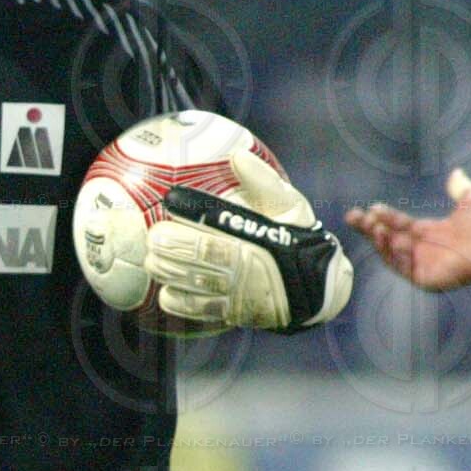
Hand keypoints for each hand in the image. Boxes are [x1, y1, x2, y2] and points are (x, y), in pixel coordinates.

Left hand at [143, 147, 352, 331]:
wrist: (320, 288)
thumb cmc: (299, 239)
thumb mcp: (291, 206)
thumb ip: (264, 182)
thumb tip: (238, 156)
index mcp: (258, 242)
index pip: (217, 231)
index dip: (189, 218)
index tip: (169, 203)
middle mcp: (246, 270)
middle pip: (201, 259)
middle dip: (173, 248)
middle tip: (152, 237)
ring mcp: (240, 295)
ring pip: (198, 285)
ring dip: (171, 274)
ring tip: (151, 262)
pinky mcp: (236, 314)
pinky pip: (204, 311)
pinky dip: (182, 304)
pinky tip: (165, 294)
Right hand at [345, 168, 470, 289]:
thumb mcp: (469, 198)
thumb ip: (459, 187)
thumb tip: (457, 173)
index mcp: (432, 234)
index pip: (401, 226)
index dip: (386, 217)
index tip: (371, 208)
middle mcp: (425, 251)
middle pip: (390, 239)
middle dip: (369, 228)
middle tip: (351, 216)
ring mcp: (423, 266)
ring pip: (391, 253)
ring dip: (377, 239)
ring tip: (367, 224)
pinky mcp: (424, 279)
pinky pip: (399, 267)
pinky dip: (388, 253)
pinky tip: (380, 236)